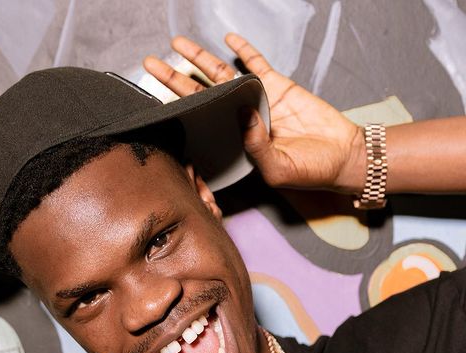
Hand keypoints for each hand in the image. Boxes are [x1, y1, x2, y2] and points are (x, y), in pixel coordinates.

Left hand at [144, 34, 364, 193]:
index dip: (179, 114)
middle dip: (175, 79)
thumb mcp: (279, 168)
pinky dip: (243, 51)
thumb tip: (242, 115)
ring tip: (177, 44)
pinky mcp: (278, 87)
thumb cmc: (311, 171)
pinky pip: (256, 64)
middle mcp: (240, 122)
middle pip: (201, 95)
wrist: (343, 155)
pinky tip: (227, 39)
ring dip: (200, 59)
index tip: (156, 103)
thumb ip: (257, 146)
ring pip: (222, 76)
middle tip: (151, 64)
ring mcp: (257, 102)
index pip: (200, 126)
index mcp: (235, 145)